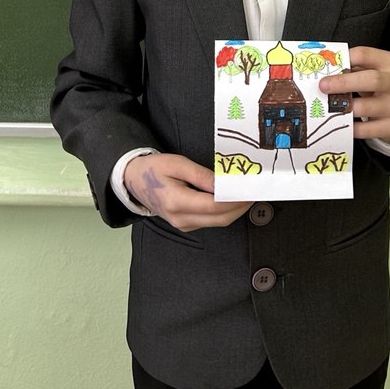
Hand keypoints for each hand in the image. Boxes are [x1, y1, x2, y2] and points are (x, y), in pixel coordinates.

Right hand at [124, 153, 250, 232]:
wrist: (133, 180)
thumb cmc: (154, 169)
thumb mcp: (177, 164)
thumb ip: (202, 175)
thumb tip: (224, 183)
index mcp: (177, 202)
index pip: (215, 205)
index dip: (235, 198)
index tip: (250, 188)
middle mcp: (181, 218)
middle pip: (220, 218)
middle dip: (241, 206)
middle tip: (255, 191)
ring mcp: (183, 224)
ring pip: (218, 222)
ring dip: (235, 209)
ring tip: (247, 193)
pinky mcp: (186, 224)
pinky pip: (211, 221)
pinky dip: (225, 211)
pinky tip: (232, 199)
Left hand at [319, 47, 389, 141]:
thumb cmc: (384, 87)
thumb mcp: (375, 71)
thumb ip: (355, 67)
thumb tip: (328, 69)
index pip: (365, 55)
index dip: (344, 59)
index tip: (327, 65)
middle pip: (371, 80)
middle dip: (344, 83)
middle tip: (324, 86)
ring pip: (367, 107)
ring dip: (344, 107)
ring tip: (329, 106)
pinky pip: (367, 129)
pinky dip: (351, 127)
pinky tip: (341, 122)